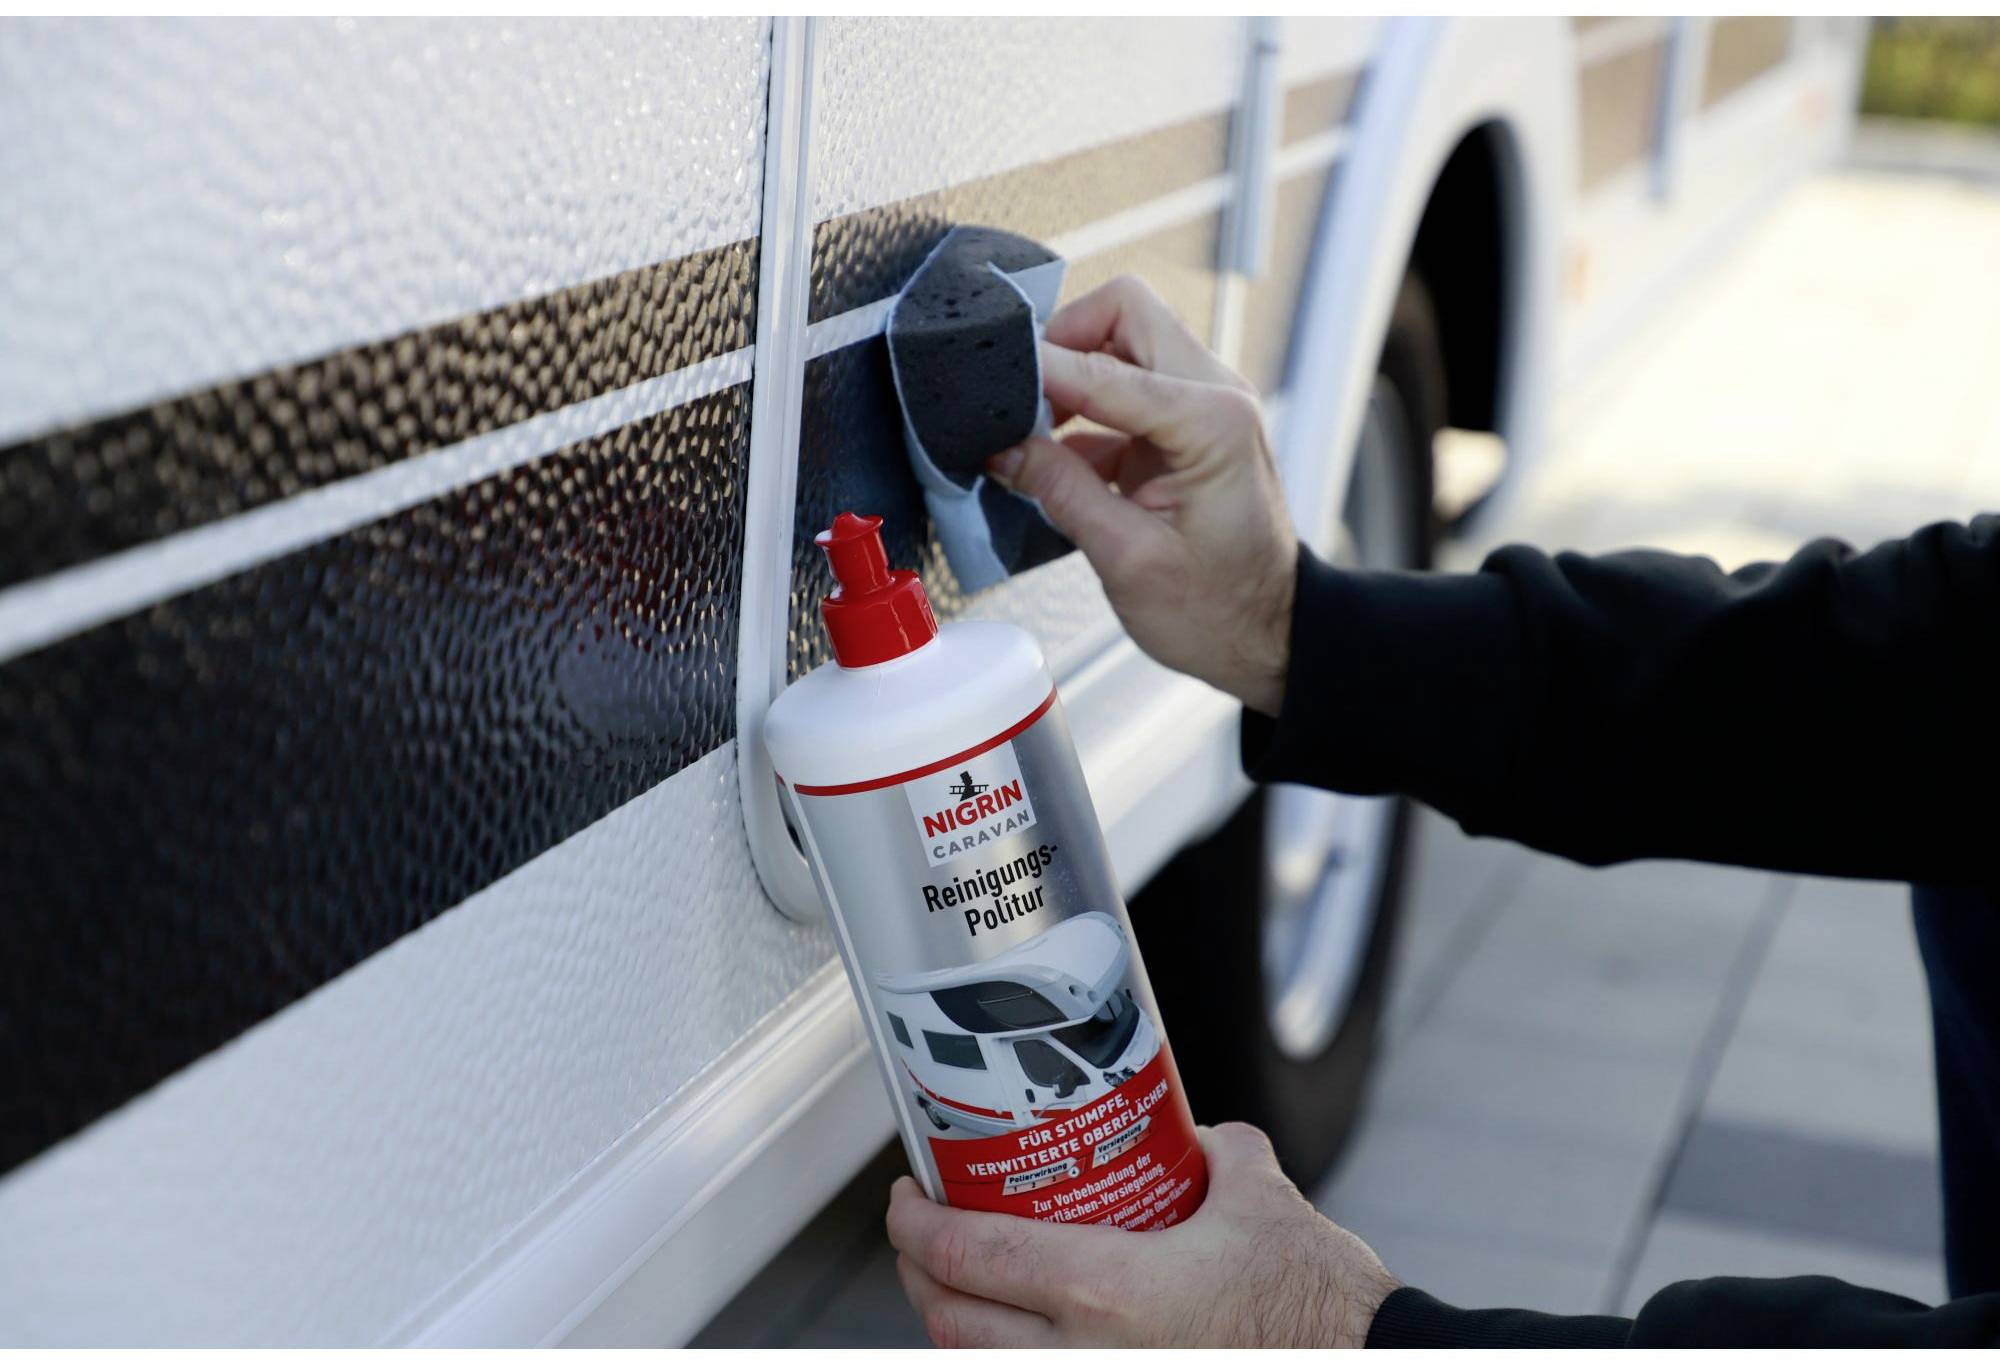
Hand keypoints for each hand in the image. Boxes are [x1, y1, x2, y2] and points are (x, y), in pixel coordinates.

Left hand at [886, 1122, 1397, 1347]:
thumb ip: (1214, 1150)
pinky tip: (1021, 1331)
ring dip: (955, 1325)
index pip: (966, 1252)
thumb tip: (1193, 1136)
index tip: (905, 1197)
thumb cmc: (1318, 1300)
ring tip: (961, 1283)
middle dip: (918, 1274)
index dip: (913, 1223)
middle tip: (922, 1233)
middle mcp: (1083, 1356)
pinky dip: (1007, 1359)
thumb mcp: (1257, 1193)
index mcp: (1101, 1290)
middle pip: (949, 1321)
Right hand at [991, 276, 1298, 714]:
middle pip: (1124, 314)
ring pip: (1123, 341)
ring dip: (1072, 376)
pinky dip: (1084, 410)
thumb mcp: (1127, 558)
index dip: (1039, 371)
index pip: (1104, 366)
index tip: (991, 385)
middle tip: (1019, 399)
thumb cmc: (1220, 610)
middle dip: (1062, 344)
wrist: (1268, 635)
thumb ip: (1061, 491)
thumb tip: (1003, 447)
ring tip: (1030, 433)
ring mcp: (1205, 405)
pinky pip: (1125, 387)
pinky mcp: (1186, 426)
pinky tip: (1054, 458)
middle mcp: (1217, 396)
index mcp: (1212, 423)